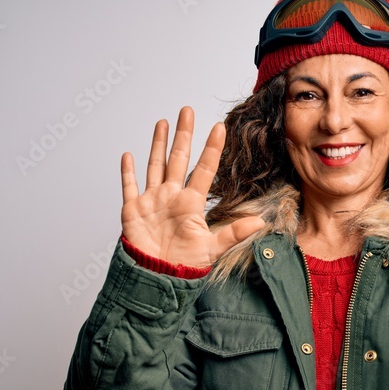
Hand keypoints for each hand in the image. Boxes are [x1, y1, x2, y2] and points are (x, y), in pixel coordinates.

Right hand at [120, 107, 264, 266]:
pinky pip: (129, 187)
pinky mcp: (133, 210)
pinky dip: (128, 172)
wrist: (157, 279)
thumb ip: (234, 233)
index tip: (219, 127)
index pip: (203, 169)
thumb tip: (260, 224)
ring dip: (158, 144)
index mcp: (191, 203)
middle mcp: (172, 197)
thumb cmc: (185, 265)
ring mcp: (152, 201)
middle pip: (178, 158)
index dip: (211, 148)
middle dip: (183, 135)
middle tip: (188, 110)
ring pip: (155, 166)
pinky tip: (128, 155)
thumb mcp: (213, 248)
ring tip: (163, 122)